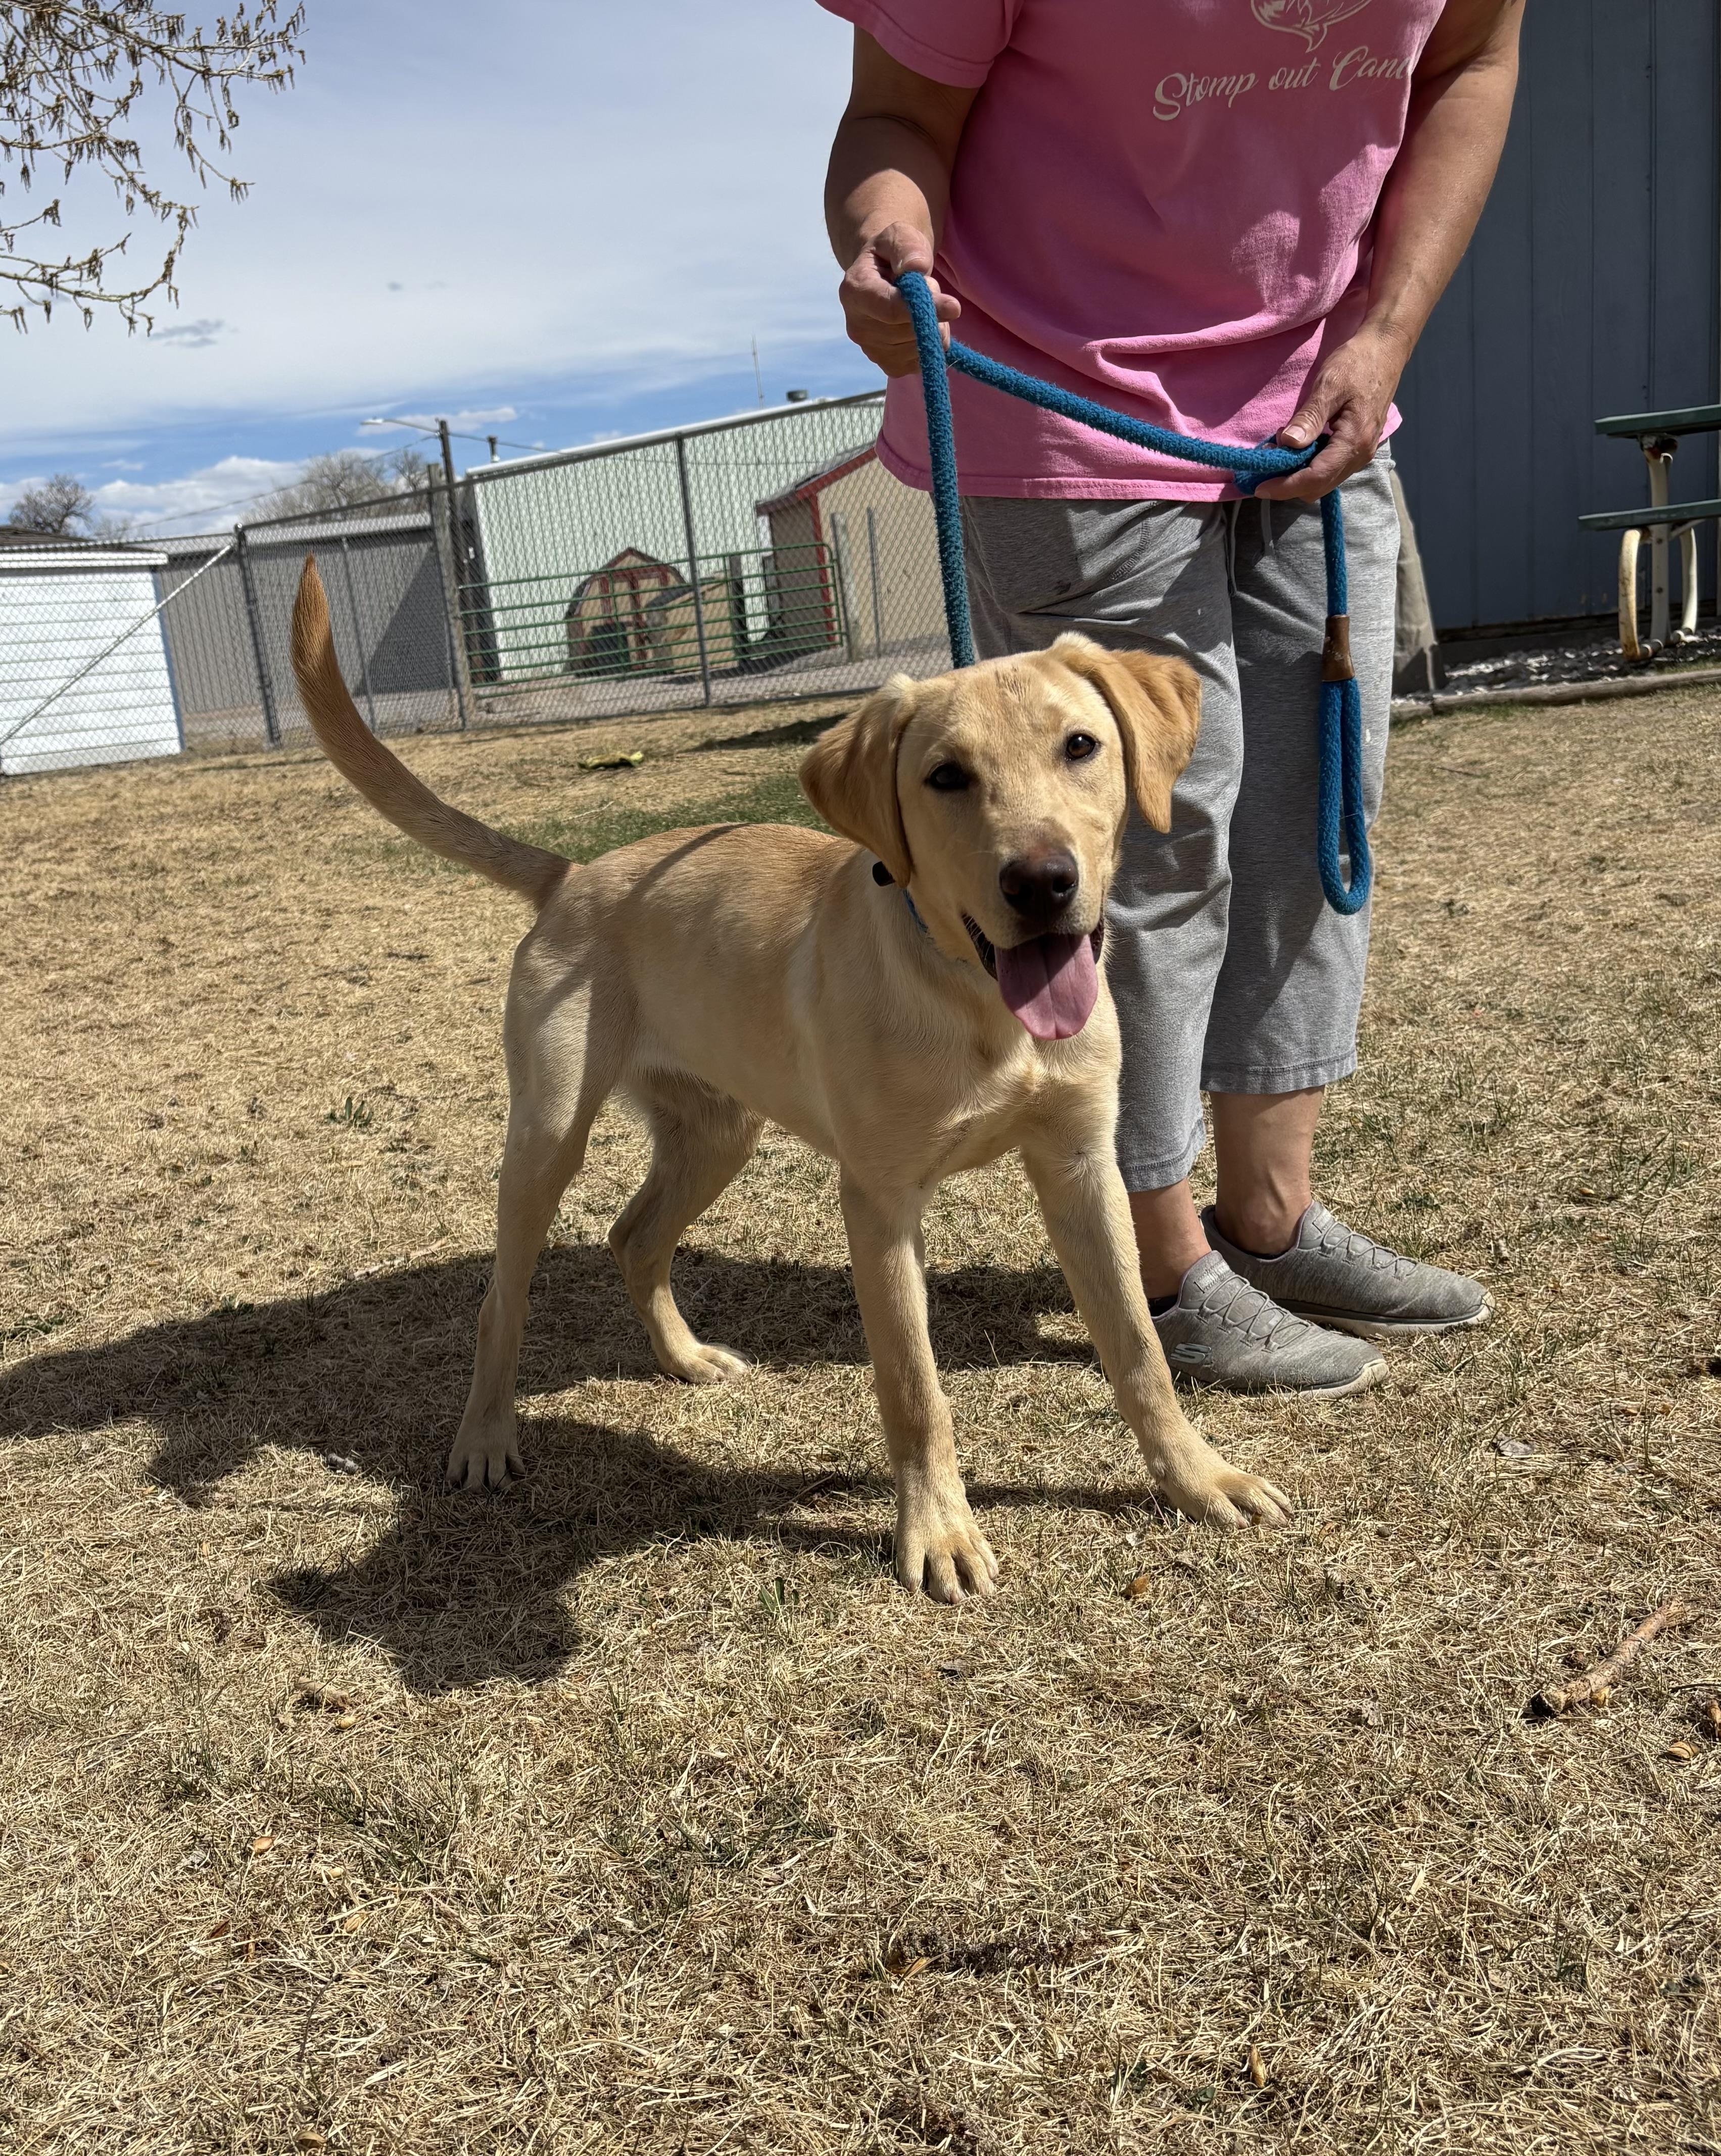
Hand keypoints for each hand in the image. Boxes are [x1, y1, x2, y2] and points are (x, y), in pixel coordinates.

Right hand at [839, 220, 959, 376]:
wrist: (883, 276)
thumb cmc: (892, 254)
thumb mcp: (899, 237)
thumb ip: (907, 248)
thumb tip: (916, 268)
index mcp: (854, 292)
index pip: (891, 310)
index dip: (925, 309)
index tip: (954, 306)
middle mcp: (857, 327)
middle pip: (909, 330)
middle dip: (930, 310)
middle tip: (927, 288)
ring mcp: (872, 351)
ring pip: (920, 346)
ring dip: (933, 325)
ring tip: (920, 304)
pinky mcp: (890, 366)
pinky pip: (924, 360)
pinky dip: (932, 342)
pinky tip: (921, 323)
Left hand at [1253, 323, 1409, 501]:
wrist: (1385, 350)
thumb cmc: (1357, 363)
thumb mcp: (1329, 385)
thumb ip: (1309, 418)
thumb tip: (1288, 444)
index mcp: (1354, 441)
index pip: (1315, 477)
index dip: (1285, 487)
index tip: (1259, 488)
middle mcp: (1360, 454)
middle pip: (1318, 486)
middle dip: (1289, 482)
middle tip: (1267, 459)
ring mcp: (1361, 453)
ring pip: (1323, 481)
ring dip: (1298, 473)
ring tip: (1280, 448)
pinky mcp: (1357, 448)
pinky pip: (1329, 468)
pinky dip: (1309, 464)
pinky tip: (1297, 445)